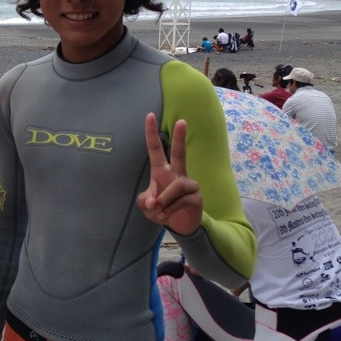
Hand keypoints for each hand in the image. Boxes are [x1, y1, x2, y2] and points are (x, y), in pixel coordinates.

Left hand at [136, 113, 201, 235]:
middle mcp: (177, 173)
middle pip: (179, 152)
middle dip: (179, 137)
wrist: (179, 225)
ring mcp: (188, 184)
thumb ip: (145, 201)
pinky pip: (180, 202)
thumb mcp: (147, 206)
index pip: (155, 149)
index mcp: (161, 170)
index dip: (151, 133)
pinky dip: (169, 210)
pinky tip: (165, 215)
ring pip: (174, 188)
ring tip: (158, 211)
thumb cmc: (161, 209)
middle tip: (182, 121)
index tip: (149, 115)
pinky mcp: (196, 196)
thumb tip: (153, 202)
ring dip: (163, 201)